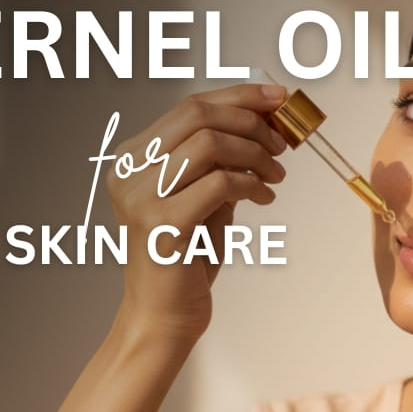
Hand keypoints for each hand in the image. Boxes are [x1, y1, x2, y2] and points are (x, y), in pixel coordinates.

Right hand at [108, 82, 287, 344]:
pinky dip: (251, 184)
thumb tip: (266, 124)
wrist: (165, 316)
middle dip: (251, 122)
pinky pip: (219, 183)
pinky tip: (264, 197)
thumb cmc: (186, 261)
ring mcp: (141, 196)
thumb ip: (223, 162)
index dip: (238, 95)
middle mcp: (130, 170)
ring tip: (276, 177)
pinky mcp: (162, 223)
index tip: (277, 99)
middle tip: (282, 145)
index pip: (189, 106)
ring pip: (210, 143)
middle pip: (197, 114)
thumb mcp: (205, 199)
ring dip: (255, 154)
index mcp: (134, 157)